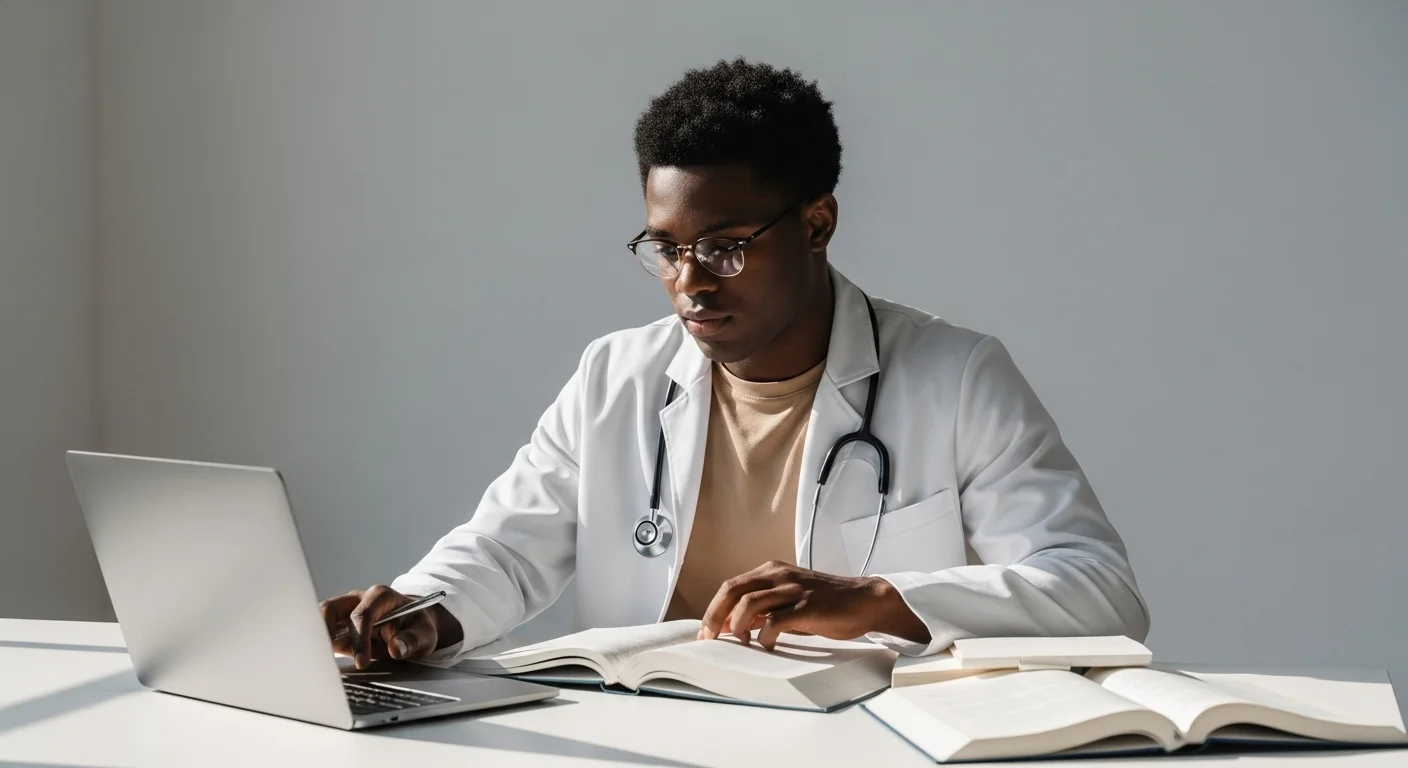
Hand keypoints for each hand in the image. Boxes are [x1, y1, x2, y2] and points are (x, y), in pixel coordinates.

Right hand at [319, 584, 460, 669]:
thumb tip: (396, 648)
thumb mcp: (425, 634)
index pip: (361, 615)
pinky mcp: (338, 625)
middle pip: (331, 609)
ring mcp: (346, 610)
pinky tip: (318, 660)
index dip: (359, 640)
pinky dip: (317, 643)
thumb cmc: (417, 627)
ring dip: (317, 637)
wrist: (412, 625)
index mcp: (381, 596)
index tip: (362, 662)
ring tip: (318, 660)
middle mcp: (358, 599)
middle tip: (326, 658)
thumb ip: (413, 640)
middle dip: (326, 632)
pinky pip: (321, 631)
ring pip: (320, 617)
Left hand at [698, 561, 930, 650]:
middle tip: (711, 638)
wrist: (864, 600)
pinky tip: (767, 644)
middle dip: (715, 616)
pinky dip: (764, 635)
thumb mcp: (789, 599)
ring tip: (743, 642)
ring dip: (739, 626)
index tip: (706, 632)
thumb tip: (735, 625)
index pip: (730, 586)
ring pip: (749, 604)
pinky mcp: (807, 606)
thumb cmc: (826, 603)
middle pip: (732, 591)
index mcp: (771, 571)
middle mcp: (778, 574)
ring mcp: (793, 589)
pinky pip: (775, 620)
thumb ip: (764, 607)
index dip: (713, 609)